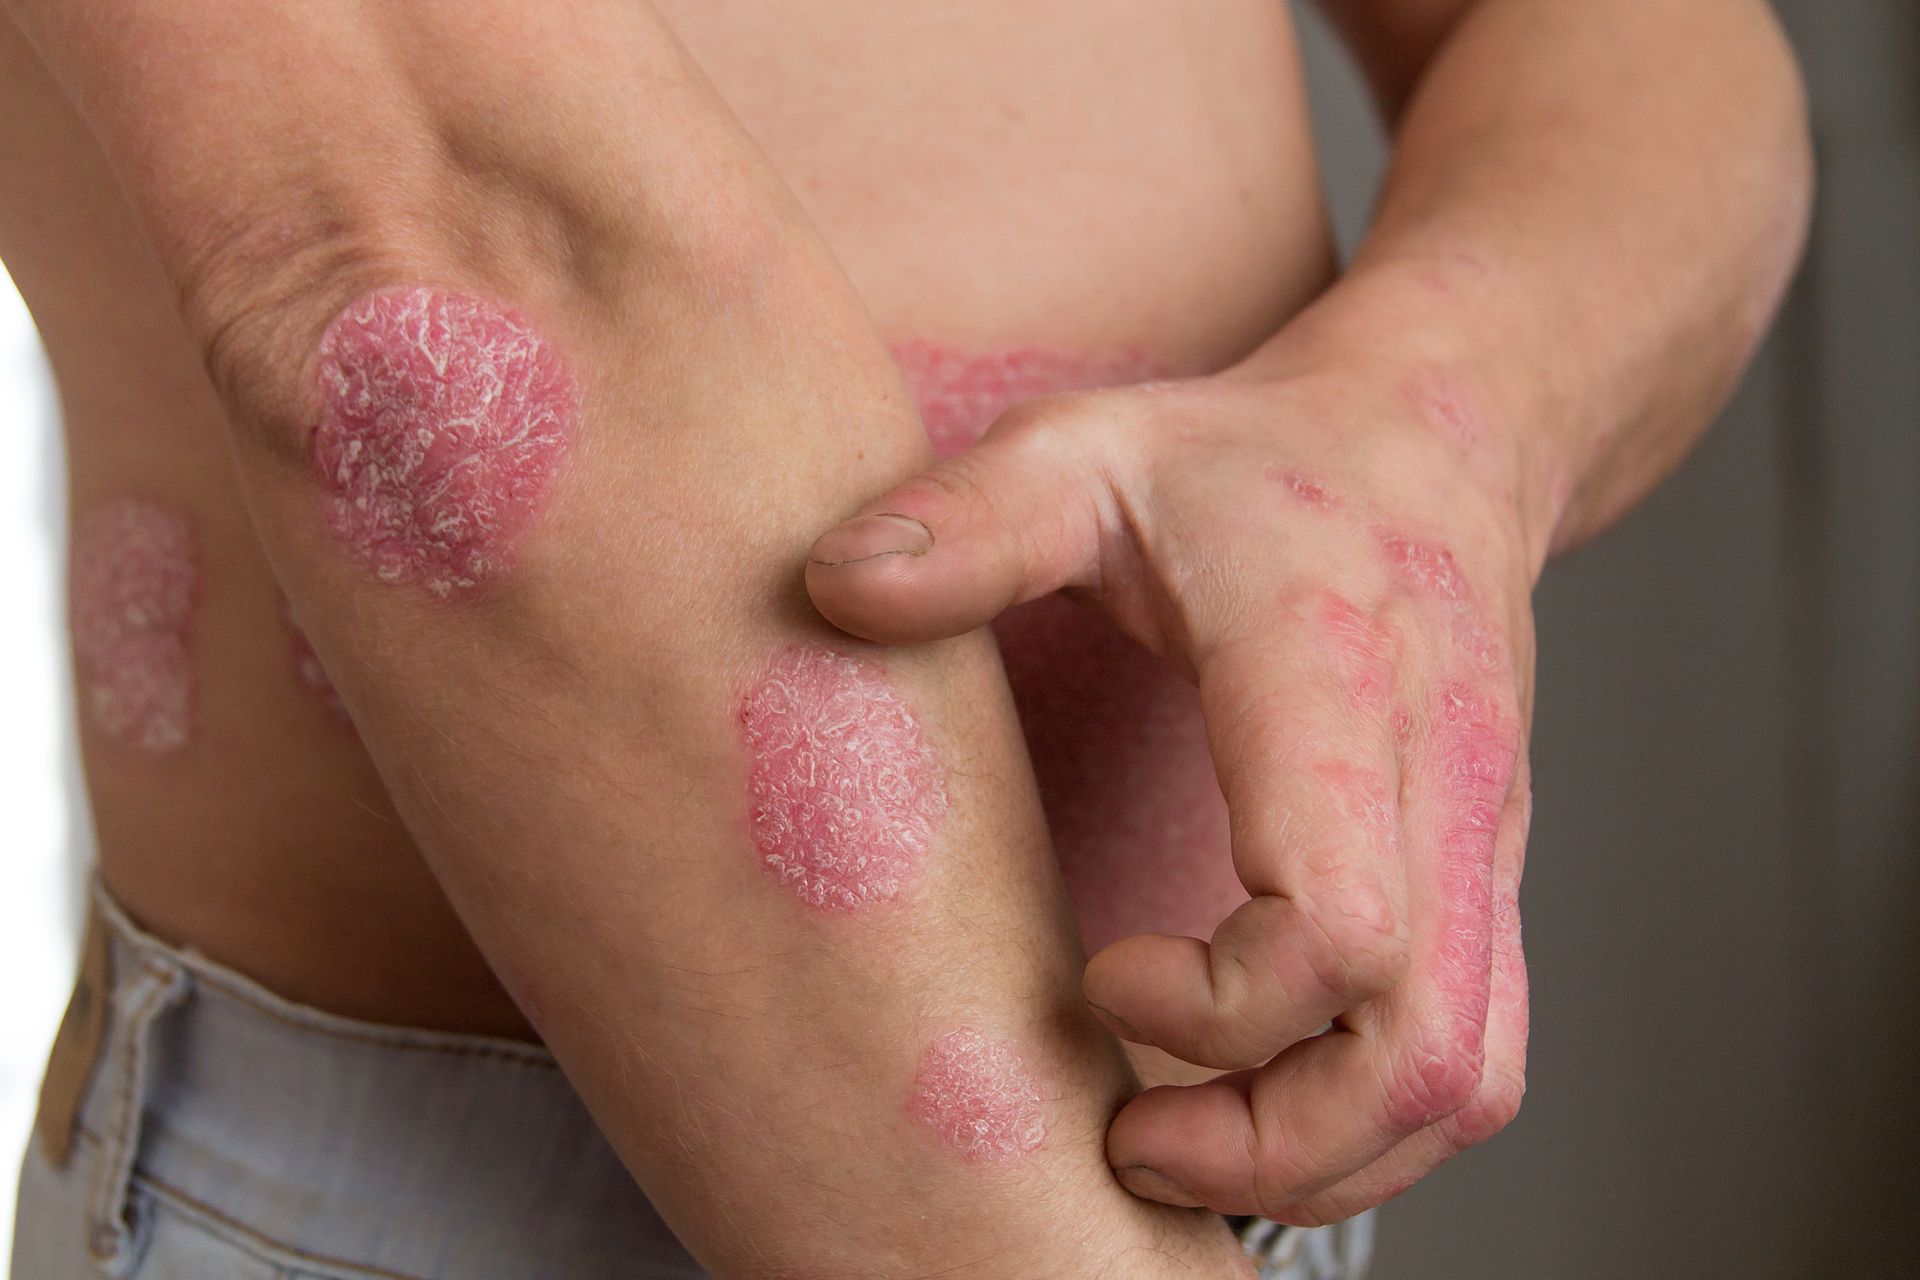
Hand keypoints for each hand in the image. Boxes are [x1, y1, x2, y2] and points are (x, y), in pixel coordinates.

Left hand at [806, 356, 1537, 1224]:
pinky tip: (1251, 1098)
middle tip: (1124, 1137)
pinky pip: (1471, 1055)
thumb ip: (968, 518)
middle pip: (1418, 1055)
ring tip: (1173, 1138)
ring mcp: (1479, 845)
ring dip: (1323, 1153)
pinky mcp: (1483, 880)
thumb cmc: (1246, 466)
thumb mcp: (1087, 451)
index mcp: (1335, 685)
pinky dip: (1366, 1120)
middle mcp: (1440, 786)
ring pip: (1465, 1084)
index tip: (1095, 974)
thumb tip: (831, 588)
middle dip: (1266, 1145)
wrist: (1434, 443)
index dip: (1212, 1009)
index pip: (1336, 923)